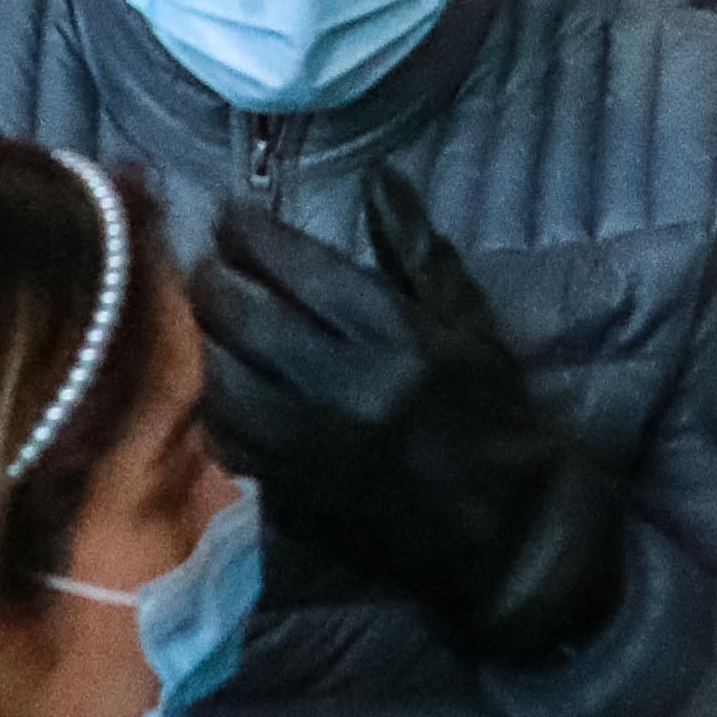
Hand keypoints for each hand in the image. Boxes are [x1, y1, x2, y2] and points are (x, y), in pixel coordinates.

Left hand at [189, 178, 627, 665]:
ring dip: (207, 339)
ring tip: (212, 319)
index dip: (248, 233)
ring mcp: (308, 444)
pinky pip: (228, 438)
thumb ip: (416, 251)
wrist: (508, 538)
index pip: (296, 267)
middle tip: (208, 260)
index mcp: (395, 336)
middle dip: (212, 276)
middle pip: (241, 315)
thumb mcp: (472, 325)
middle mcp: (341, 385)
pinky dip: (217, 405)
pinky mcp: (292, 492)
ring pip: (221, 376)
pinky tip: (225, 387)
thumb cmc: (497, 421)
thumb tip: (378, 178)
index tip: (231, 216)